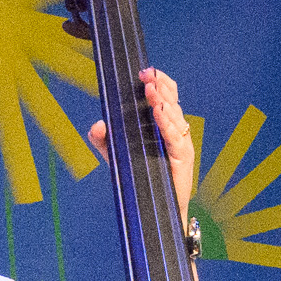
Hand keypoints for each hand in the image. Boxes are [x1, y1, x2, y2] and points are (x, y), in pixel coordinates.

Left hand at [83, 66, 196, 205]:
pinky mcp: (183, 156)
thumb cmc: (140, 178)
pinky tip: (158, 112)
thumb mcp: (117, 155)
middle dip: (159, 85)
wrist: (154, 208)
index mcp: (163, 124)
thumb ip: (103, 140)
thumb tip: (97, 125)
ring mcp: (180, 142)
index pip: (166, 96)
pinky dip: (166, 123)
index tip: (144, 72)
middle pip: (171, 100)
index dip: (158, 81)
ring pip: (174, 115)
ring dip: (162, 100)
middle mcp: (174, 129)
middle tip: (146, 75)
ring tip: (150, 89)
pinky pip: (175, 136)